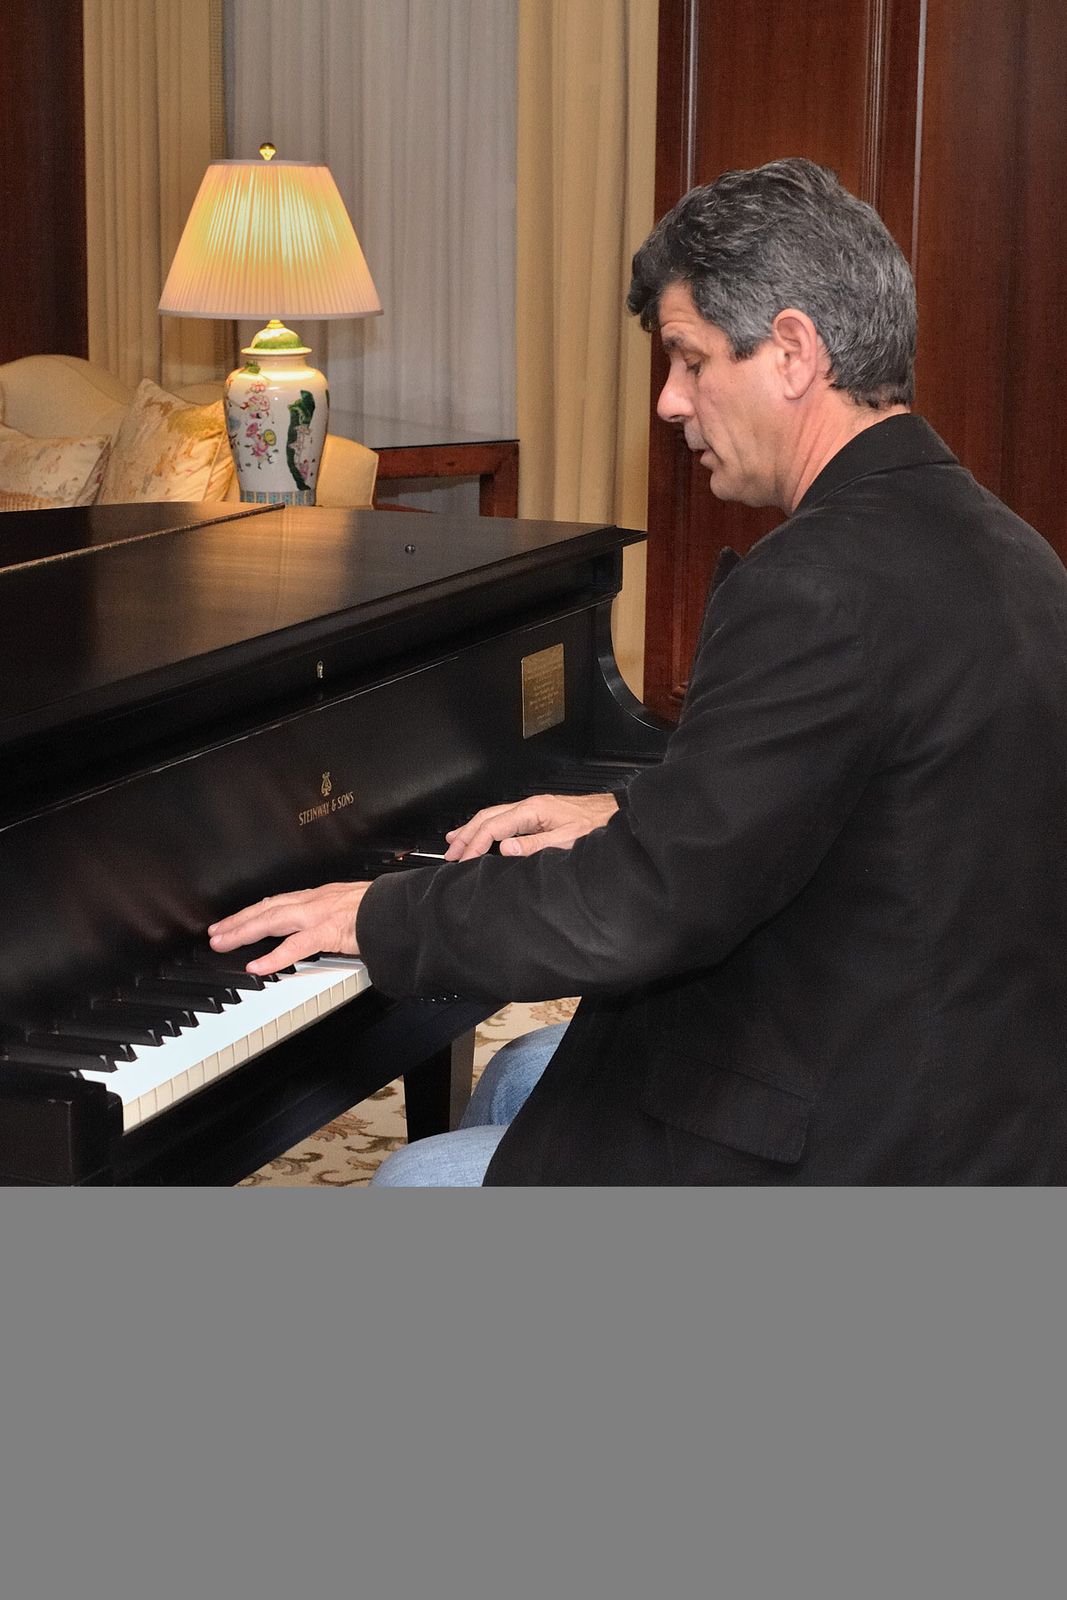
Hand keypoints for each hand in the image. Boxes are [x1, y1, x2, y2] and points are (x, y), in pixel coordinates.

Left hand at [207, 881, 371, 974]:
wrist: (401, 910)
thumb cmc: (383, 910)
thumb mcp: (352, 907)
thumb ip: (334, 917)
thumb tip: (324, 929)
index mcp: (320, 896)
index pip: (278, 902)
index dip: (253, 911)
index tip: (235, 920)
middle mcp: (314, 901)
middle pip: (267, 908)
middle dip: (238, 920)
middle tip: (215, 932)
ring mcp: (319, 915)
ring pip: (272, 920)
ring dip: (244, 931)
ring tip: (223, 942)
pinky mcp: (328, 932)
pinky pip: (295, 946)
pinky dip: (273, 957)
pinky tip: (256, 966)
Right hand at [443, 791, 617, 860]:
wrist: (614, 815)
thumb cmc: (595, 826)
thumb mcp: (567, 840)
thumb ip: (535, 845)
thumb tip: (505, 848)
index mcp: (533, 810)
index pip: (494, 826)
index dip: (476, 843)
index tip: (464, 859)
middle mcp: (529, 806)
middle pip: (487, 818)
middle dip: (465, 835)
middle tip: (449, 854)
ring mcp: (532, 809)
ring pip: (492, 816)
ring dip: (472, 830)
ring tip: (453, 842)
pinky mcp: (536, 814)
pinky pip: (503, 819)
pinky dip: (486, 828)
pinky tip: (482, 834)